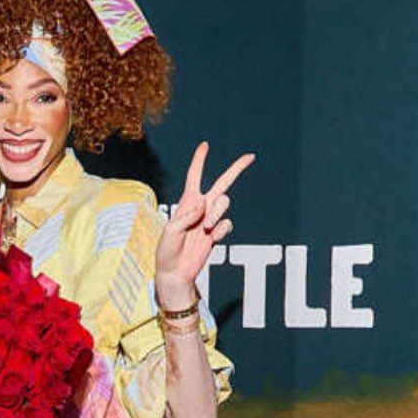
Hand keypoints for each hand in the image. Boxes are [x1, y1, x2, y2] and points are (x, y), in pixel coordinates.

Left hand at [155, 142, 253, 308]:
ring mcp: (211, 220)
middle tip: (250, 156)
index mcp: (187, 202)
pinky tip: (211, 237)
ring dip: (217, 214)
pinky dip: (221, 230)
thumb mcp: (170, 231)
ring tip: (205, 229)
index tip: (205, 145)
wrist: (175, 273)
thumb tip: (203, 203)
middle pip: (222, 183)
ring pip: (225, 203)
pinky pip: (227, 224)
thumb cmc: (166, 251)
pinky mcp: (217, 233)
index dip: (200, 160)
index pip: (194, 176)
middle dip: (236, 169)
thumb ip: (186, 216)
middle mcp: (201, 207)